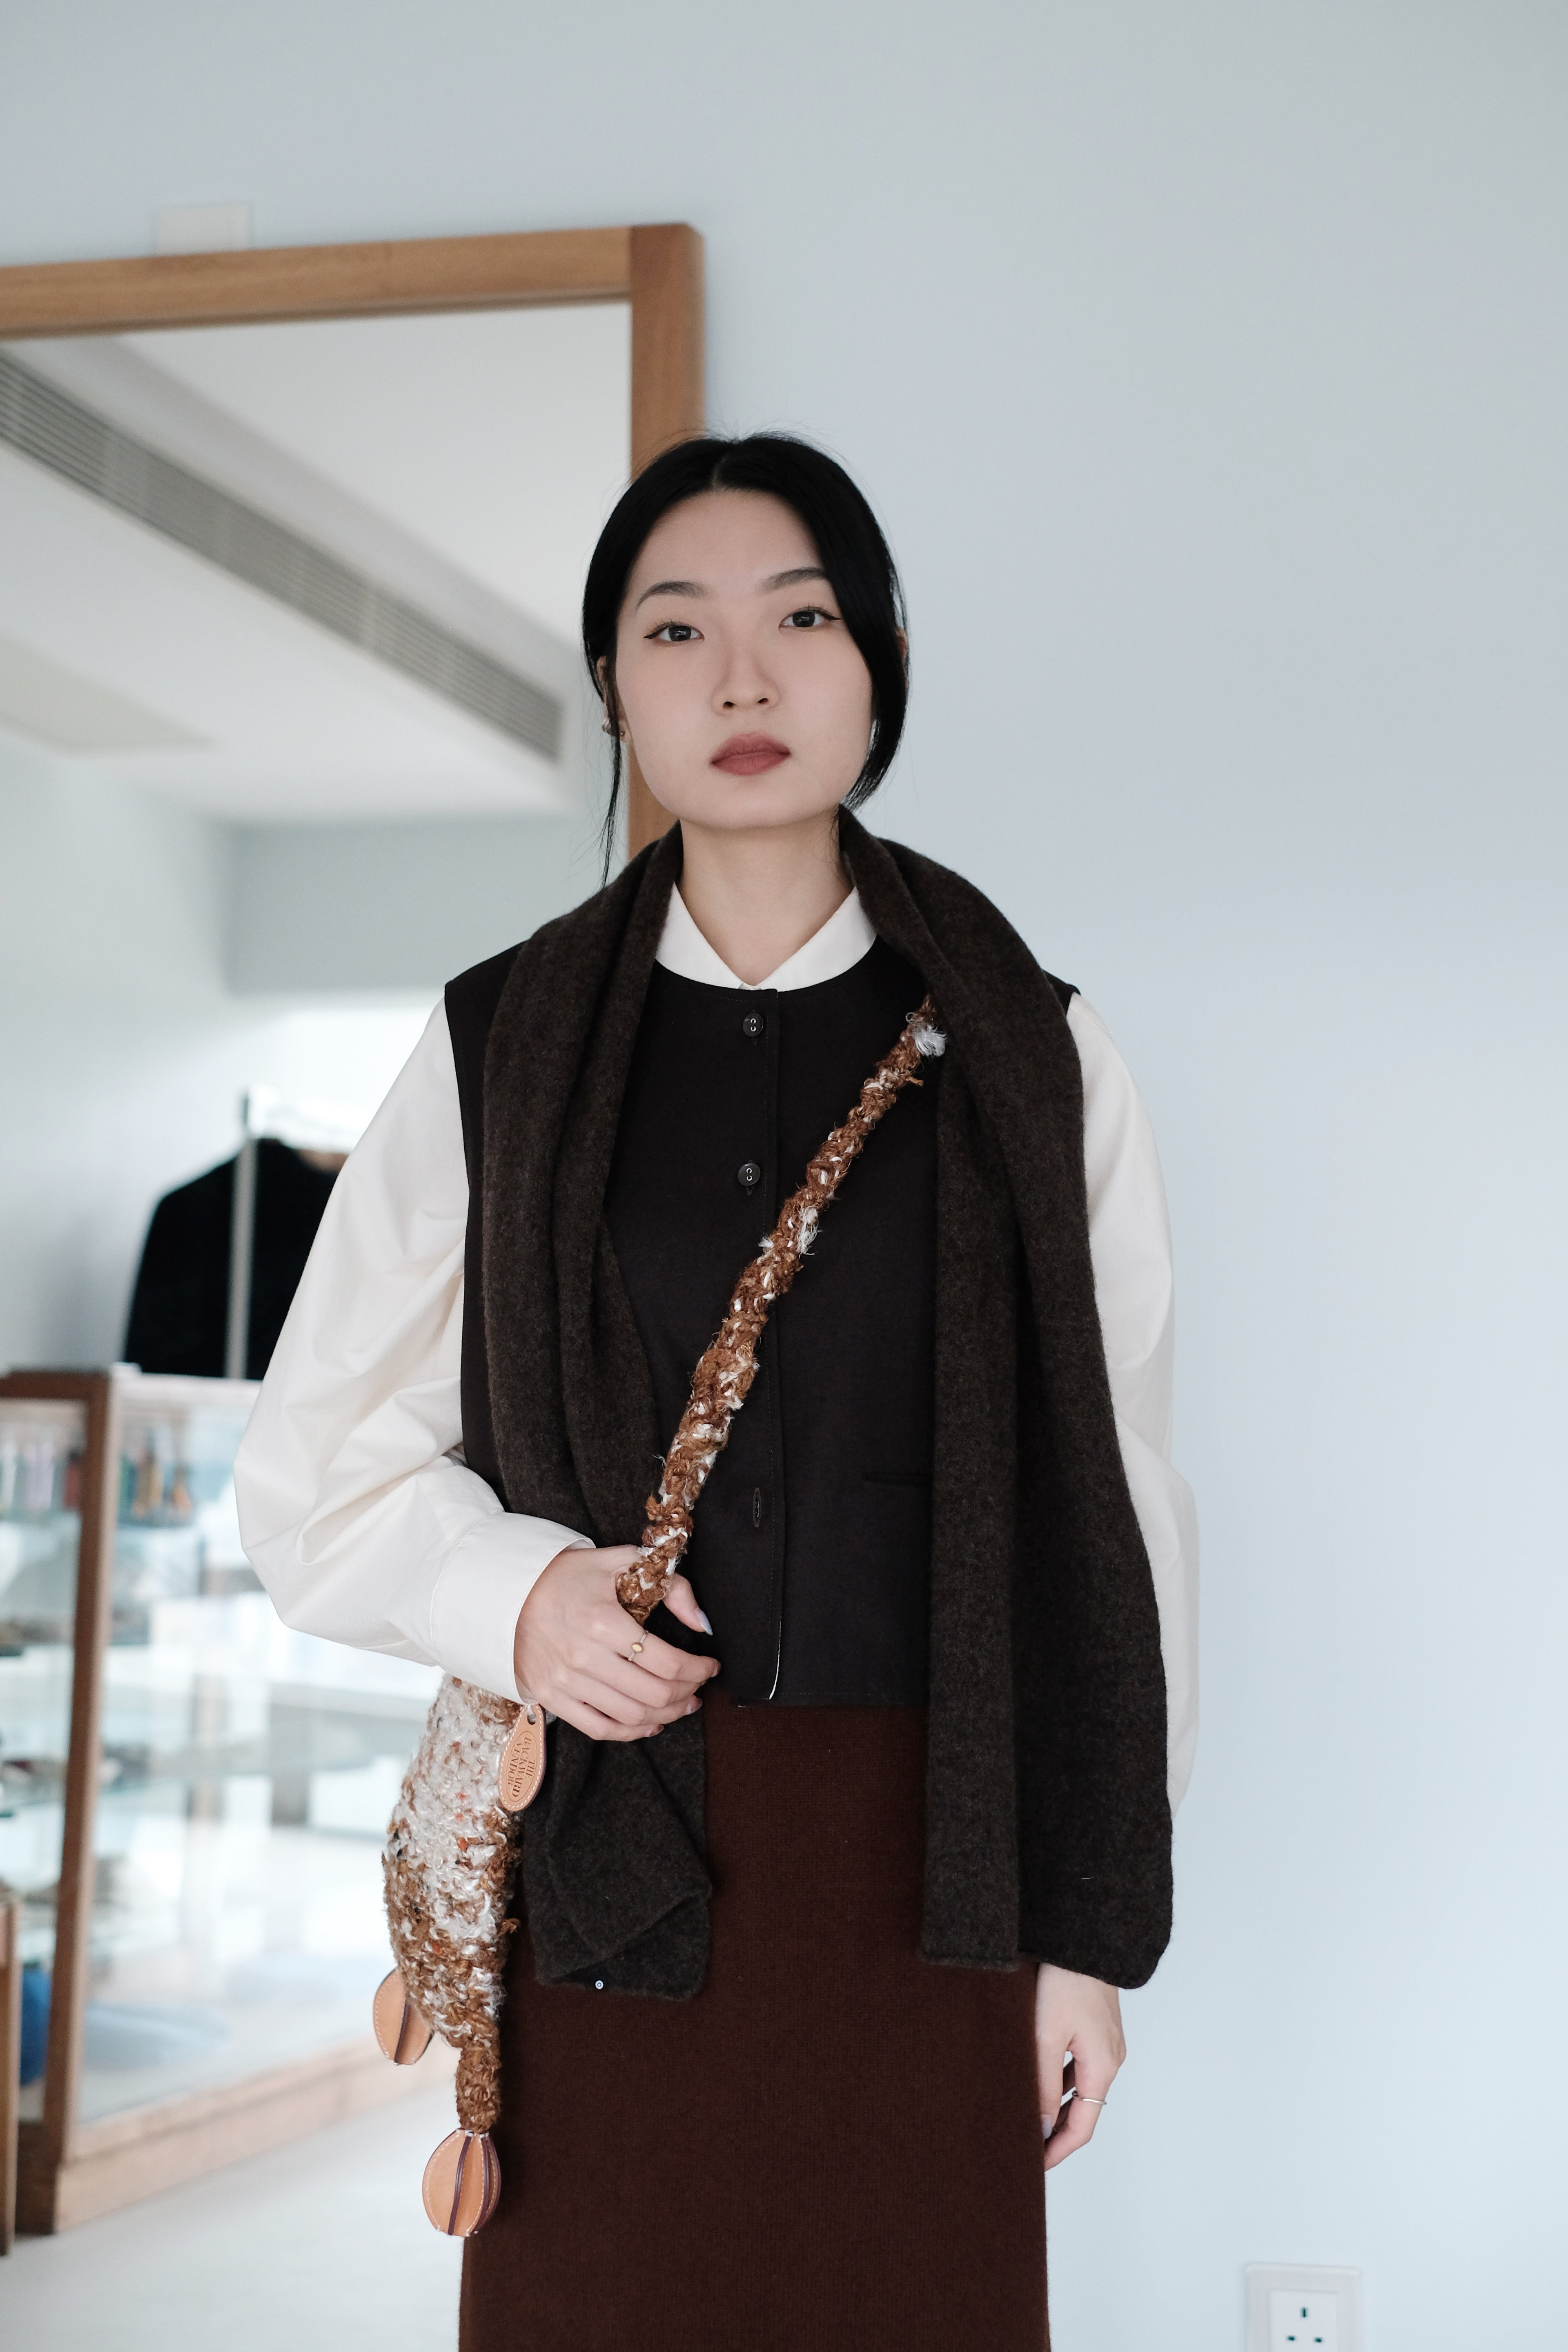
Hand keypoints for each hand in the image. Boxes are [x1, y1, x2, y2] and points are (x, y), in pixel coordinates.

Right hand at [512, 1545, 718, 1741]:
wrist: (505, 1590)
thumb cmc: (567, 1575)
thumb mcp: (620, 1561)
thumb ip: (670, 1586)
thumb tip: (702, 1623)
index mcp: (604, 1621)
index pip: (667, 1662)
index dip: (698, 1669)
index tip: (710, 1665)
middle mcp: (584, 1657)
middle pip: (654, 1694)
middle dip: (687, 1694)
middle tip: (698, 1687)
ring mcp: (565, 1682)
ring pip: (631, 1717)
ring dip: (667, 1715)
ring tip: (682, 1705)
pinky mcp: (550, 1697)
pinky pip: (599, 1729)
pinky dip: (631, 1733)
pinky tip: (650, 1723)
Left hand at [1035, 1964, 1125, 2170]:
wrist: (1082, 1937)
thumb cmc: (1065, 1982)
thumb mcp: (1047, 2037)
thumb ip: (1042, 2085)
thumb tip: (1039, 2128)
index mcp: (1102, 2067)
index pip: (1082, 2127)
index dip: (1058, 2150)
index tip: (1033, 2165)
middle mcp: (1110, 2060)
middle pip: (1084, 2111)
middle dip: (1056, 2132)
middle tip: (1024, 2144)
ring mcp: (1106, 2043)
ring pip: (1080, 2089)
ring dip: (1056, 2106)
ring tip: (1025, 2116)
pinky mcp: (1097, 2028)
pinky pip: (1080, 2067)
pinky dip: (1060, 2081)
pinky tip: (1037, 2078)